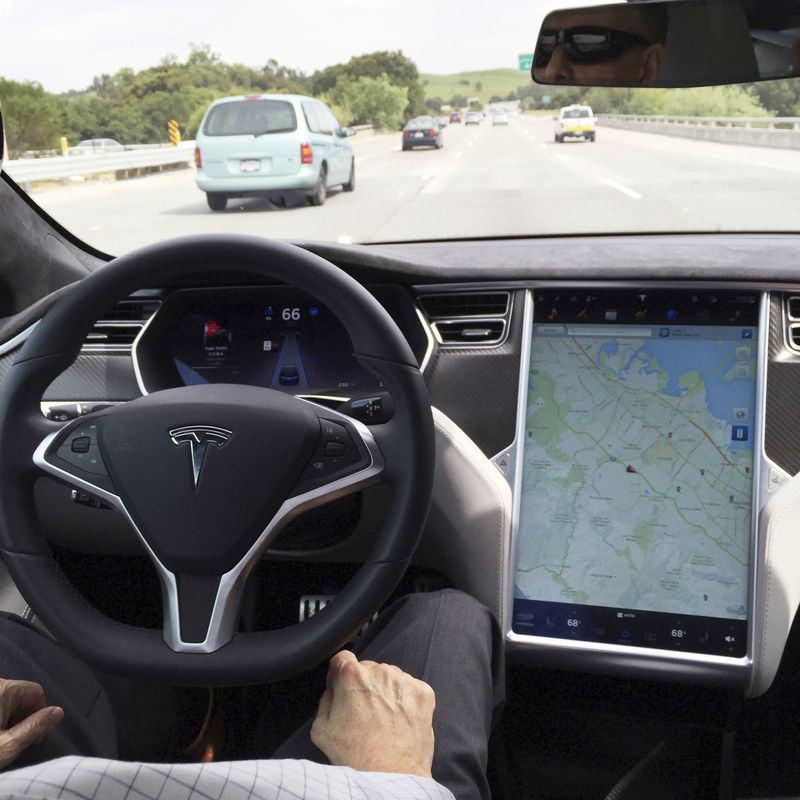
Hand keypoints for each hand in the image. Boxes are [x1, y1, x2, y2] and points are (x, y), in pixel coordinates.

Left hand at [0, 679, 62, 768]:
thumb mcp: (7, 745)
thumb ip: (35, 727)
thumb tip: (58, 712)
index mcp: (3, 689)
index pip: (36, 692)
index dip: (41, 714)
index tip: (34, 735)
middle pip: (22, 697)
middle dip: (25, 718)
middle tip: (18, 741)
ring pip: (8, 702)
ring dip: (10, 720)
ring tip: (4, 740)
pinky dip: (0, 718)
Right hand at [310, 651, 435, 777]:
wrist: (390, 776)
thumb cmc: (356, 756)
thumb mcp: (321, 727)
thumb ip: (325, 698)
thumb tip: (334, 687)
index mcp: (353, 676)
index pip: (342, 658)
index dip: (339, 674)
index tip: (341, 687)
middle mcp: (380, 672)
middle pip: (368, 669)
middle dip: (363, 685)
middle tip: (363, 712)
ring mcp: (404, 681)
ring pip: (390, 677)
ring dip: (385, 691)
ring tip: (383, 720)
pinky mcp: (423, 693)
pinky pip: (410, 689)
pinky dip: (405, 701)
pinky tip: (398, 720)